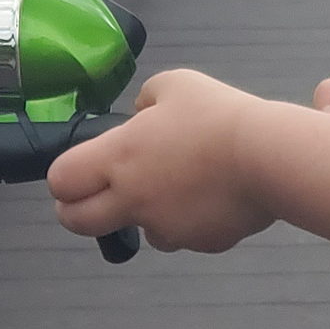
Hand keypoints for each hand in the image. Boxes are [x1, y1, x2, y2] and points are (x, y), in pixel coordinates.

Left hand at [45, 68, 274, 253]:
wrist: (267, 157)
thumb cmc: (218, 115)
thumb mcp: (175, 84)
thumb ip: (146, 100)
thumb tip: (142, 116)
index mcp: (118, 158)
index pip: (62, 180)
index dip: (63, 178)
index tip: (77, 173)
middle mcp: (132, 199)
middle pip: (78, 222)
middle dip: (76, 213)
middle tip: (92, 199)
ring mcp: (165, 227)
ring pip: (141, 230)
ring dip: (146, 214)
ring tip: (180, 186)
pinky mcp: (199, 243)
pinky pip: (184, 236)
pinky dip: (191, 220)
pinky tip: (215, 195)